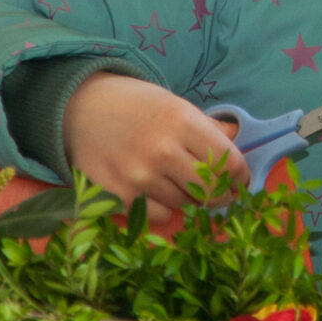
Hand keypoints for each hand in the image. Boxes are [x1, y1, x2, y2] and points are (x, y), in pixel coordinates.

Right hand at [63, 72, 247, 214]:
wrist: (81, 108)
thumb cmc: (136, 105)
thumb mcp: (177, 104)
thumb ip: (209, 126)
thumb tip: (238, 140)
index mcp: (183, 122)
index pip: (229, 162)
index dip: (241, 176)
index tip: (240, 180)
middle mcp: (162, 151)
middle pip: (211, 189)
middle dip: (220, 194)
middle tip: (218, 193)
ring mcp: (138, 177)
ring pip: (184, 203)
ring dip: (187, 198)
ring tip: (174, 180)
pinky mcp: (116, 196)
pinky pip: (156, 216)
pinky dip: (161, 207)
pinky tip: (152, 189)